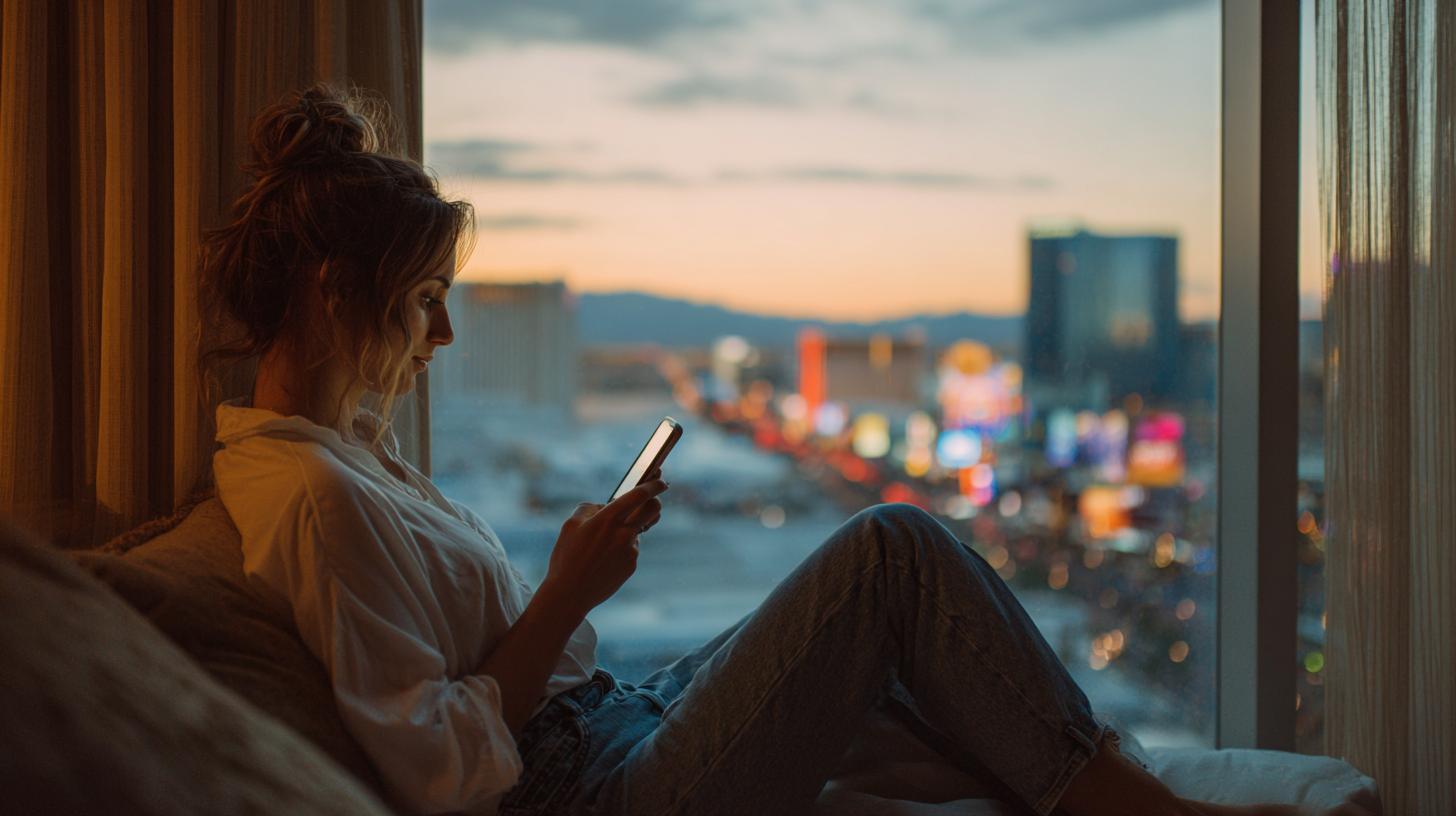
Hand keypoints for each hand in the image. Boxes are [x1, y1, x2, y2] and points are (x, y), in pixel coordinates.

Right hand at [541, 468, 667, 616]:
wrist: (570, 594)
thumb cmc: (566, 557)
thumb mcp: (570, 525)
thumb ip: (590, 509)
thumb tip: (605, 507)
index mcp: (607, 519)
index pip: (639, 495)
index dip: (653, 485)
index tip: (660, 481)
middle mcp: (623, 534)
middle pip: (653, 510)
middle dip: (655, 502)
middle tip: (649, 502)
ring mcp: (630, 551)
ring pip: (638, 531)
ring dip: (628, 529)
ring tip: (604, 544)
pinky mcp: (631, 565)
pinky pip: (631, 549)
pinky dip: (621, 549)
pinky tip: (603, 560)